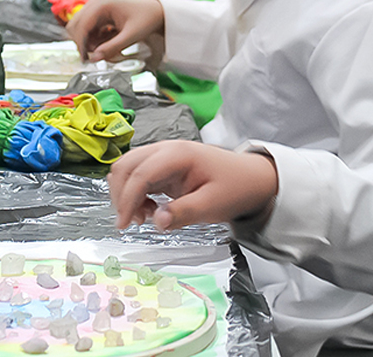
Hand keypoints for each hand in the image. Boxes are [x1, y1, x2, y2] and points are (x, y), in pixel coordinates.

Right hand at [65, 0, 163, 61]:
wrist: (155, 11)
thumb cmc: (146, 19)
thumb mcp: (131, 36)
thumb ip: (112, 47)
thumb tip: (94, 59)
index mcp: (100, 5)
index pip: (81, 26)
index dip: (81, 44)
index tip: (86, 60)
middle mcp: (94, 4)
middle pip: (75, 26)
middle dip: (83, 42)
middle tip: (98, 54)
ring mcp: (94, 9)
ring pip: (80, 29)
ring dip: (89, 42)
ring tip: (108, 47)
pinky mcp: (97, 15)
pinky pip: (88, 30)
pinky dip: (94, 39)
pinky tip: (109, 42)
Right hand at [109, 141, 277, 230]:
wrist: (251, 178)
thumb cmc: (235, 187)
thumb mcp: (213, 205)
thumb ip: (184, 213)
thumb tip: (158, 223)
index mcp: (178, 154)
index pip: (140, 174)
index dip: (127, 200)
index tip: (124, 224)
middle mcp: (165, 149)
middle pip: (126, 166)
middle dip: (121, 195)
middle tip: (131, 222)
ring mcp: (162, 155)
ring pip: (127, 169)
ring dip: (127, 194)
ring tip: (144, 217)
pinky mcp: (162, 165)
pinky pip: (137, 175)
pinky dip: (135, 193)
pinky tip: (150, 209)